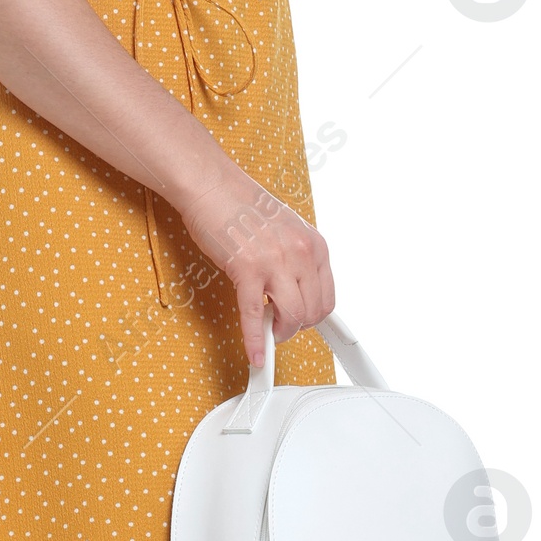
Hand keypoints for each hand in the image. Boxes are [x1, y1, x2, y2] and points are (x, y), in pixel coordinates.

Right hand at [179, 169, 334, 367]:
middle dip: (297, 327)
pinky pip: (253, 315)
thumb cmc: (243, 206)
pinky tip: (256, 354)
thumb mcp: (287, 231)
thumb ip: (296, 261)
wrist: (213, 186)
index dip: (314, 316)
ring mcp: (275, 262)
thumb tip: (296, 292)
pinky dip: (255, 341)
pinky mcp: (246, 269)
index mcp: (314, 245)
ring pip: (292, 317)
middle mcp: (300, 254)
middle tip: (280, 327)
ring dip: (280, 333)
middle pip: (313, 312)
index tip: (304, 324)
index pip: (327, 297)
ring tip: (268, 330)